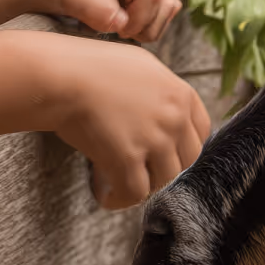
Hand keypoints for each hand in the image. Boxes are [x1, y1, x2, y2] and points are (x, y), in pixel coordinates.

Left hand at [0, 0, 180, 42]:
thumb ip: (91, 5)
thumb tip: (120, 22)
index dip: (139, 20)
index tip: (115, 31)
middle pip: (165, 5)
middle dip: (144, 26)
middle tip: (113, 32)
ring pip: (165, 13)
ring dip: (144, 29)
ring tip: (112, 29)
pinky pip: (156, 18)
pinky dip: (141, 29)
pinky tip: (115, 29)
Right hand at [46, 38, 209, 209]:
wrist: (63, 76)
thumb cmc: (92, 65)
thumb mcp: (141, 65)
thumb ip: (163, 91)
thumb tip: (168, 112)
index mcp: (180, 94)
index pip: (201, 132)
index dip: (185, 145)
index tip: (169, 151)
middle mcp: (173, 118)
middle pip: (186, 160)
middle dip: (165, 167)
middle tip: (144, 169)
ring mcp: (153, 141)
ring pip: (163, 180)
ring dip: (144, 184)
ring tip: (122, 182)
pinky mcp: (128, 160)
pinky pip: (135, 193)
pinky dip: (120, 199)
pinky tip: (107, 196)